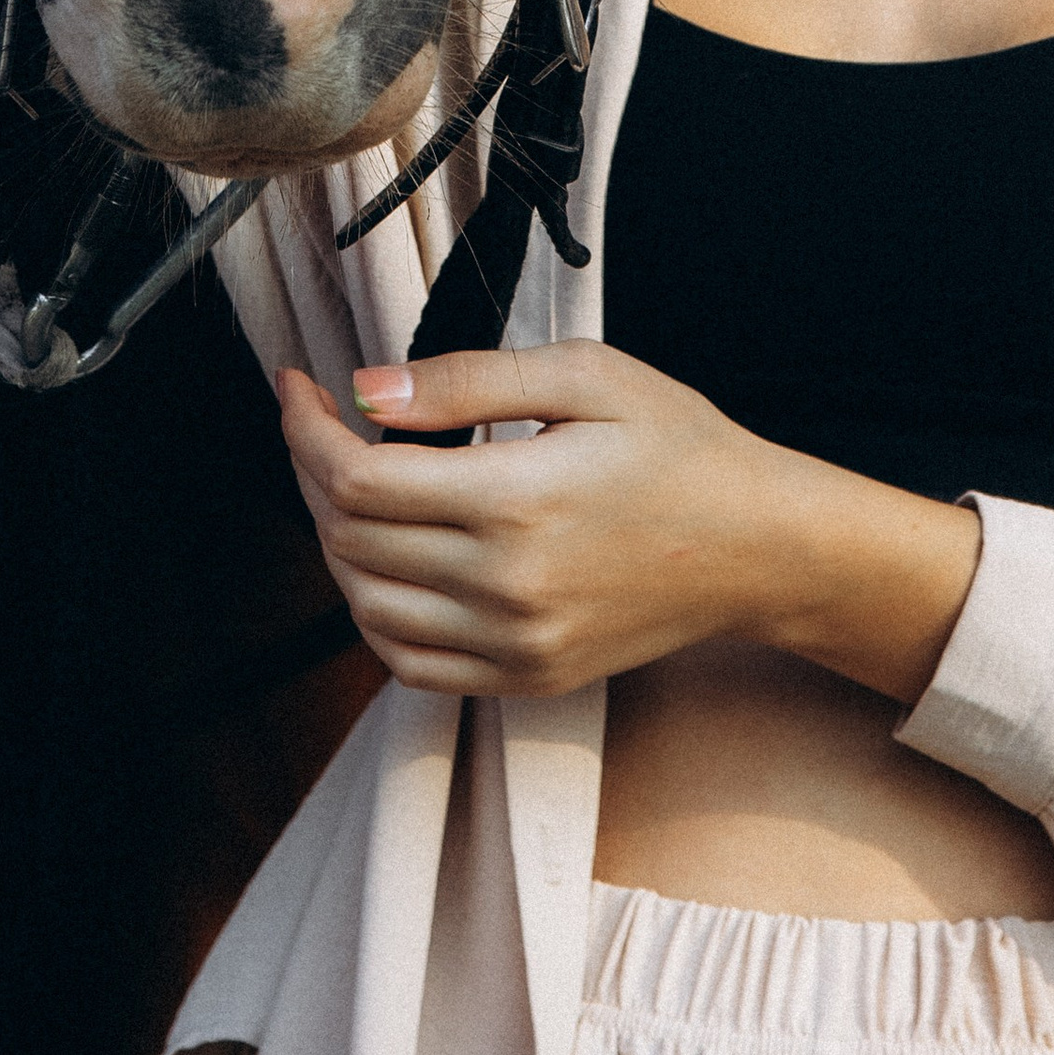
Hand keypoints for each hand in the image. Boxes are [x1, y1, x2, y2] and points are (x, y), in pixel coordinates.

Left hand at [275, 343, 979, 704]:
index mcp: (516, 502)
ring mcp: (513, 646)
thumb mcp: (585, 376)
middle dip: (313, 472)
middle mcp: (505, 588)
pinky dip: (374, 612)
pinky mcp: (524, 678)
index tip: (298, 386)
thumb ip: (468, 381)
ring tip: (349, 483)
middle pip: (351, 540)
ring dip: (336, 541)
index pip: (358, 480)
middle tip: (319, 422)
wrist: (755, 545)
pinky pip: (409, 662)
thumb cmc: (678, 446)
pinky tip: (386, 558)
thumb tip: (366, 391)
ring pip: (367, 606)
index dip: (308, 431)